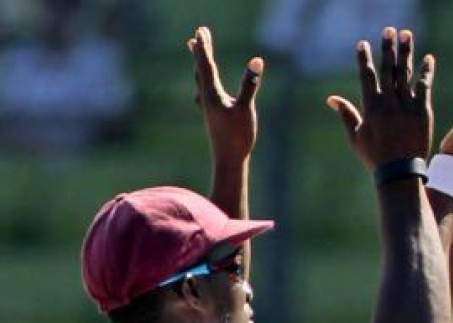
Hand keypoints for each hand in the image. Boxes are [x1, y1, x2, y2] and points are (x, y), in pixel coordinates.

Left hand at [188, 26, 262, 162]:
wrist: (228, 162)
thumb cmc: (237, 137)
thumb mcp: (246, 109)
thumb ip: (250, 84)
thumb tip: (257, 61)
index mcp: (212, 94)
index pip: (207, 65)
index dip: (204, 47)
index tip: (201, 31)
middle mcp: (206, 99)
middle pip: (201, 70)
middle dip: (200, 52)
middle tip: (195, 36)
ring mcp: (208, 109)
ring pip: (201, 82)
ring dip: (199, 66)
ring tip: (196, 56)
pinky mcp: (213, 117)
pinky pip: (205, 93)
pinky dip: (203, 83)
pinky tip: (202, 92)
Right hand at [326, 27, 434, 169]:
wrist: (400, 172)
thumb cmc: (375, 157)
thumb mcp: (356, 136)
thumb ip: (346, 113)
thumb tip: (331, 99)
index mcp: (371, 107)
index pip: (367, 77)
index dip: (365, 59)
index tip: (363, 44)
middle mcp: (388, 103)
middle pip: (388, 69)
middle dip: (387, 48)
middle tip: (389, 30)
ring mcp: (406, 106)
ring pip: (405, 73)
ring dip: (406, 53)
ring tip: (406, 35)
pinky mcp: (422, 111)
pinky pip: (424, 87)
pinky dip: (426, 72)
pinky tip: (428, 58)